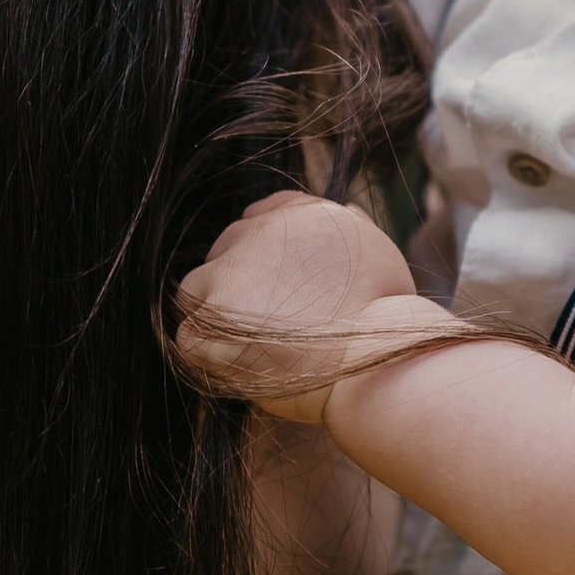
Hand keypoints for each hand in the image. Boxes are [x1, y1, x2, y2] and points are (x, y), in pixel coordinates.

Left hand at [175, 193, 421, 422]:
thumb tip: (347, 209)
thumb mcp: (378, 249)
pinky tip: (233, 365)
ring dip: (212, 313)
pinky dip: (205, 353)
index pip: (259, 217)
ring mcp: (232, 274)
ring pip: (195, 289)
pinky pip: (188, 336)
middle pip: (224, 251)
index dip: (262, 248)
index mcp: (298, 216)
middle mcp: (259, 234)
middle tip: (266, 320)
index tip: (274, 277)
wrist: (373, 355)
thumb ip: (351, 226)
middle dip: (239, 283)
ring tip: (243, 344)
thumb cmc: (385, 313)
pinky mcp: (214, 318)